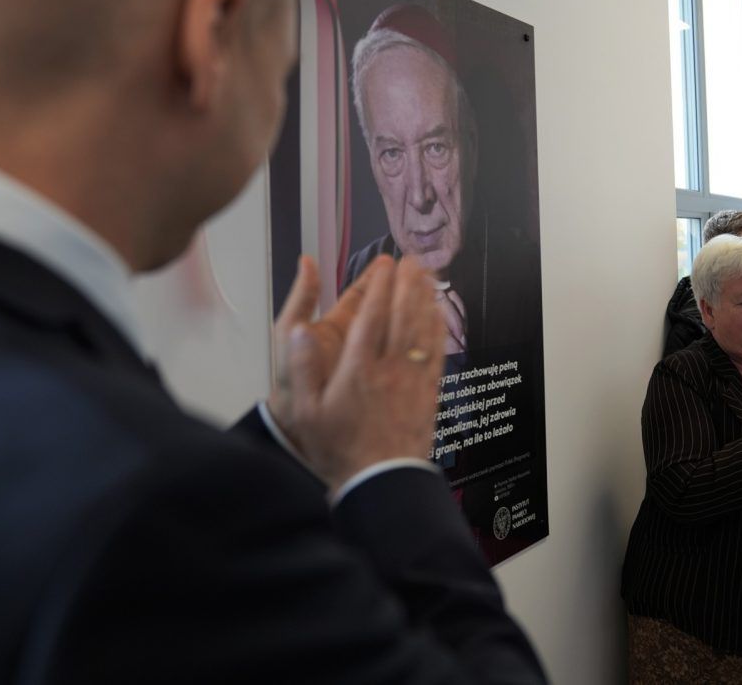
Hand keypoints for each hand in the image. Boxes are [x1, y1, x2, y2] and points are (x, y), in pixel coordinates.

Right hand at [268, 255, 445, 491]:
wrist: (380, 481)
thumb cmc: (340, 450)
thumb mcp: (306, 412)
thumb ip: (302, 368)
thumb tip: (301, 331)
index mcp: (357, 369)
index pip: (371, 317)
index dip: (380, 287)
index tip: (385, 265)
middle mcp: (389, 369)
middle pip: (402, 316)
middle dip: (407, 284)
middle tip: (411, 260)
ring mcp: (412, 380)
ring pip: (422, 330)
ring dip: (425, 299)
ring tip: (427, 276)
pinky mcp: (428, 393)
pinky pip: (437, 353)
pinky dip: (439, 329)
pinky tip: (440, 315)